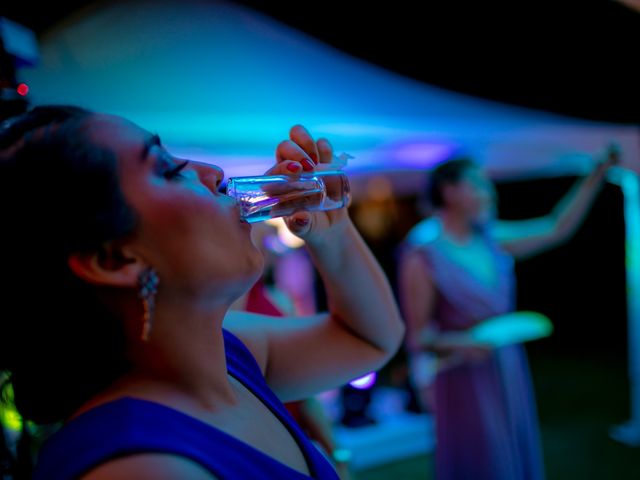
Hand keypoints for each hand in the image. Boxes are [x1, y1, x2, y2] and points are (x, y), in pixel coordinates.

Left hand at [267, 125, 350, 239]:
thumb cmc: (309, 226)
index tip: (298, 171)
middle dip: (296, 151)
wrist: (328, 225)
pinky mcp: (322, 160)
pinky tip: (328, 161)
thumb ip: (300, 224)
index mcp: (276, 184)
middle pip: (284, 146)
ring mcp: (305, 162)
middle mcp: (288, 169)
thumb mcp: (304, 228)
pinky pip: (321, 143)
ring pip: (298, 135)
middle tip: (310, 167)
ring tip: (317, 162)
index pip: (274, 169)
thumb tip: (300, 217)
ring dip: (307, 143)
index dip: (283, 166)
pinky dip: (325, 147)